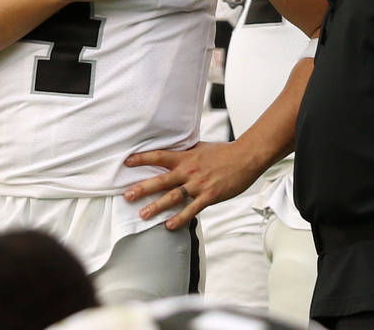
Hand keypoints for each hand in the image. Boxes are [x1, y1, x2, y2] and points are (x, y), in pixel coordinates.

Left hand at [123, 141, 261, 230]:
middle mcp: (189, 170)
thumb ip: (186, 152)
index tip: (127, 162)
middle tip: (126, 196)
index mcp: (186, 157)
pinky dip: (180, 218)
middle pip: (161, 180)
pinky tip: (169, 226)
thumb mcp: (201, 148)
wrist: (246, 157)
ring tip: (142, 215)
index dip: (142, 158)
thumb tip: (173, 150)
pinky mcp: (209, 196)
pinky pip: (191, 209)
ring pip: (173, 197)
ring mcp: (199, 184)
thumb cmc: (224, 153)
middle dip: (142, 188)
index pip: (159, 156)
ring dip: (156, 206)